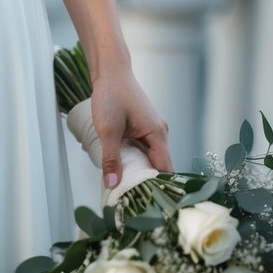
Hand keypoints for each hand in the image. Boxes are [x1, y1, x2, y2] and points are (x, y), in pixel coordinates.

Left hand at [91, 66, 171, 189]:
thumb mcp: (108, 129)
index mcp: (158, 134)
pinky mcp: (141, 126)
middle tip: (130, 199)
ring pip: (148, 157)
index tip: (144, 202)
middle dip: (144, 181)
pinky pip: (142, 148)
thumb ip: (111, 159)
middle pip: (157, 166)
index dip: (155, 187)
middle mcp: (159, 133)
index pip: (164, 170)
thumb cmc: (111, 94)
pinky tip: (120, 165)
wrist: (109, 69)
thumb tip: (113, 186)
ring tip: (124, 186)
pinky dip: (133, 158)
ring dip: (137, 169)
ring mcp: (151, 129)